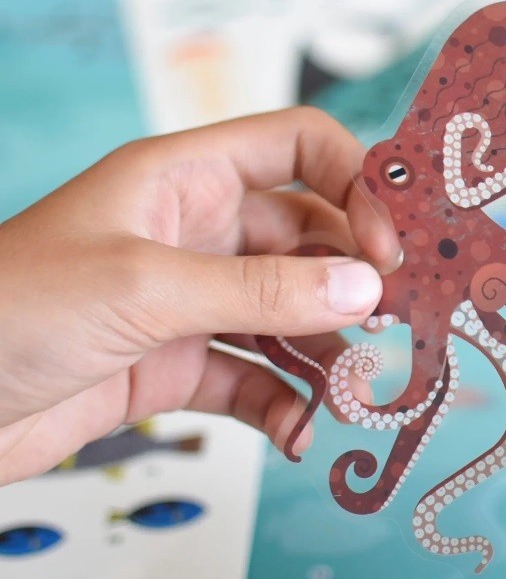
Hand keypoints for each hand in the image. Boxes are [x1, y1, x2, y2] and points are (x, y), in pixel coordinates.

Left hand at [0, 108, 401, 483]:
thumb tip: (366, 289)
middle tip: (394, 324)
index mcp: (188, 177)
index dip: (355, 181)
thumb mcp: (147, 286)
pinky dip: (285, 403)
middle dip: (353, 277)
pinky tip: (301, 431)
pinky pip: (254, 377)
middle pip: (308, 237)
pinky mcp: (179, 364)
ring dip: (327, 348)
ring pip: (289, 313)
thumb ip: (262, 290)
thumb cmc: (14, 308)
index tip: (389, 242)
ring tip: (361, 387)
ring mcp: (193, 300)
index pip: (299, 146)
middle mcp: (199, 232)